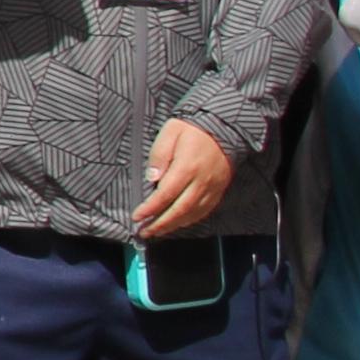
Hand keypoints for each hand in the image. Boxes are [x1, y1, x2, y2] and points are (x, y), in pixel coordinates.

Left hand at [131, 116, 234, 241]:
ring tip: (157, 231)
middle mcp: (202, 181)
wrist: (222, 128)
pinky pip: (205, 210)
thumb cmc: (191, 130)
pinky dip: (190, 220)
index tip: (136, 216)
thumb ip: (159, 155)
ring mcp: (213, 187)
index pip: (166, 194)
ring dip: (174, 225)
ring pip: (193, 213)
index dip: (150, 208)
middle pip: (180, 209)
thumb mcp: (169, 133)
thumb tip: (152, 178)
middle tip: (144, 231)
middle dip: (161, 223)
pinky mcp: (219, 190)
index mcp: (187, 167)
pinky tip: (177, 223)